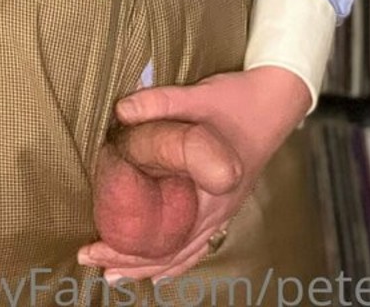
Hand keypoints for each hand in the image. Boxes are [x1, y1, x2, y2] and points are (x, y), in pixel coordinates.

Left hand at [79, 67, 309, 282]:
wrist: (276, 100)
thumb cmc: (239, 101)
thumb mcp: (198, 97)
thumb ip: (160, 103)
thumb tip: (120, 110)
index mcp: (212, 194)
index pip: (166, 241)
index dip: (128, 250)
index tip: (95, 249)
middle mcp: (219, 211)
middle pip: (172, 254)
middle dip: (131, 262)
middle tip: (93, 259)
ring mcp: (223, 209)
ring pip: (185, 253)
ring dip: (150, 263)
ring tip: (117, 272)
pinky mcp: (223, 201)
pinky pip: (197, 241)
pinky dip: (175, 257)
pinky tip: (161, 263)